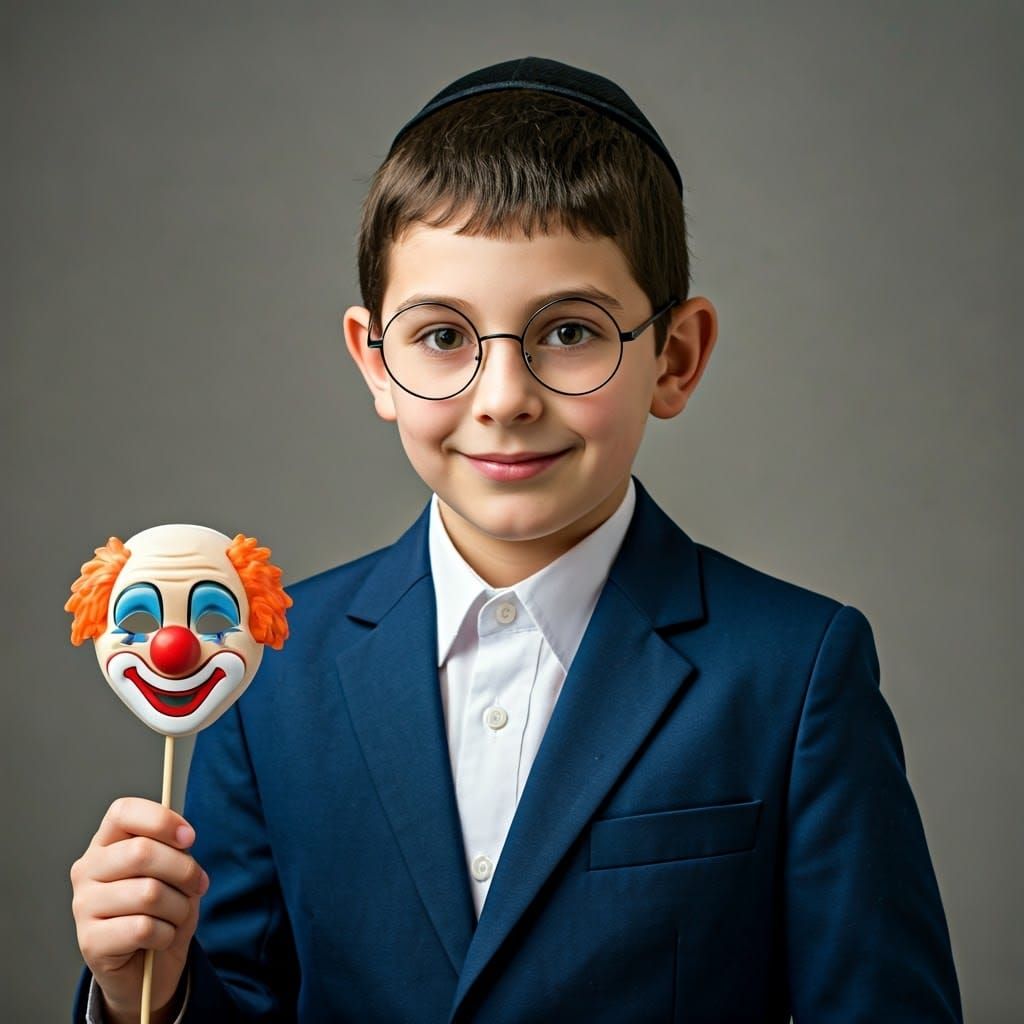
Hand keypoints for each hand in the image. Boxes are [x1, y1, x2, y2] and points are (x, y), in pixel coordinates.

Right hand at [70, 797, 207, 1022]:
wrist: (147, 966)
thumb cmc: (162, 910)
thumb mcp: (174, 873)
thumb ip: (174, 851)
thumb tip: (183, 839)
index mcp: (107, 843)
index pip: (123, 811)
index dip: (161, 820)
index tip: (189, 838)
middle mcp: (87, 869)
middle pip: (142, 852)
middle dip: (184, 869)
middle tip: (200, 884)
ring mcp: (83, 905)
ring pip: (148, 893)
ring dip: (178, 907)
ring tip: (177, 916)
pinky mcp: (89, 941)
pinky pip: (142, 928)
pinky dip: (166, 934)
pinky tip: (161, 938)